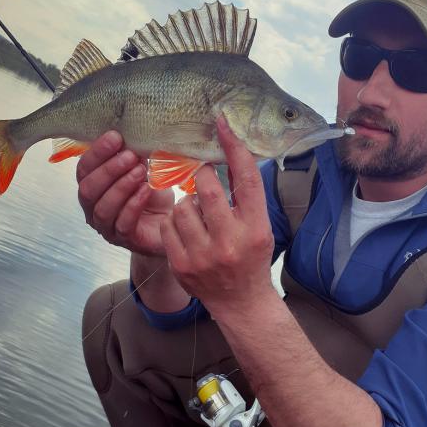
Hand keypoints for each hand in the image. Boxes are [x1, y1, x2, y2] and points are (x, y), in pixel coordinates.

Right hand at [77, 131, 173, 256]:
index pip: (84, 170)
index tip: (115, 137)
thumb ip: (130, 154)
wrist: (170, 223)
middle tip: (129, 156)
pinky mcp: (124, 239)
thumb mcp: (140, 168)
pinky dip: (133, 204)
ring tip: (140, 171)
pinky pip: (122, 223)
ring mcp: (106, 227)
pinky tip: (145, 190)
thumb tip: (131, 130)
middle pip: (88, 190)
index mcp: (92, 187)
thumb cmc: (149, 194)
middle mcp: (92, 208)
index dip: (97, 153)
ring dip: (121, 186)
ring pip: (103, 208)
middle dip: (108, 170)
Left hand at [160, 116, 275, 317]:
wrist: (241, 303)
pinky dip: (174, 222)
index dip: (234, 148)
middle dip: (201, 176)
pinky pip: (167, 227)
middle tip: (201, 177)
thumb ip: (247, 194)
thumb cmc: (251, 256)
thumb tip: (234, 151)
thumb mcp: (259, 226)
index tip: (223, 124)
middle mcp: (231, 242)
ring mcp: (204, 256)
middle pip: (208, 189)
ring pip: (182, 207)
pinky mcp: (181, 266)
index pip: (247, 180)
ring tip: (196, 213)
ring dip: (186, 203)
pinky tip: (185, 229)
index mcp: (256, 229)